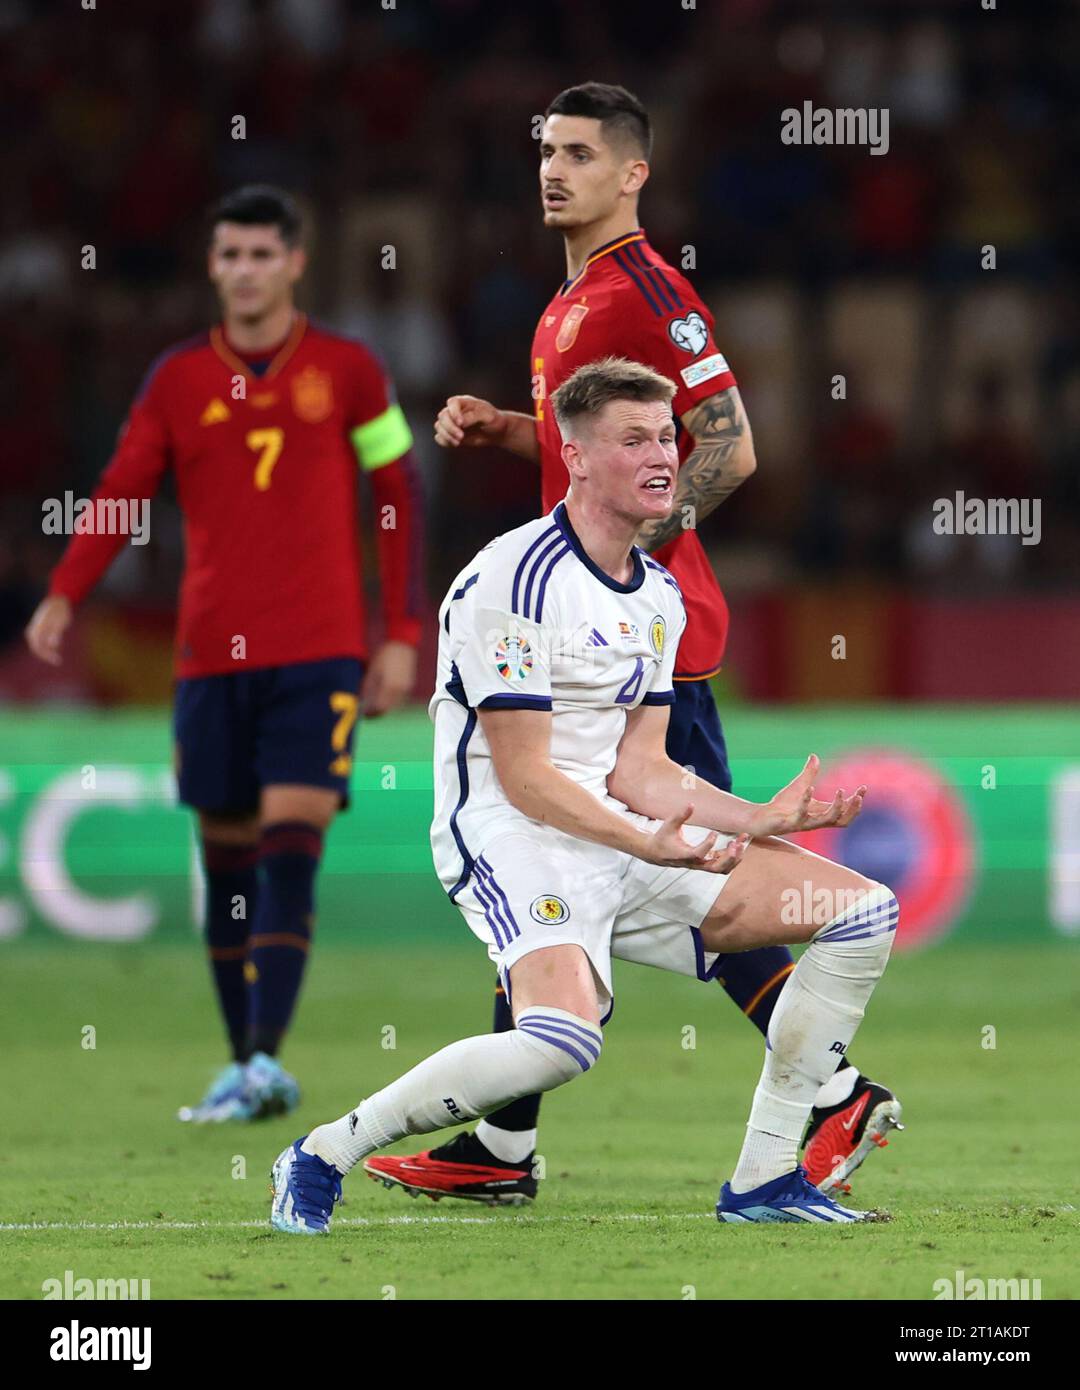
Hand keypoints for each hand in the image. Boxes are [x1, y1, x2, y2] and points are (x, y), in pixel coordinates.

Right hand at [25, 594, 71, 666]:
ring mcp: (35, 629)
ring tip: (57, 656)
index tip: (57, 660)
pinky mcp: (39, 628)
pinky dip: (46, 646)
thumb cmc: (61, 612)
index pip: (38, 647)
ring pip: (38, 645)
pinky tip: (56, 648)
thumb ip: (56, 633)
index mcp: (38, 629)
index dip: (46, 655)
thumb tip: (53, 644)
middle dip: (46, 655)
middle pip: (36, 647)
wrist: (58, 601)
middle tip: (58, 661)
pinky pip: (40, 641)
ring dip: (46, 652)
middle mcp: (33, 629)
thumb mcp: (61, 622)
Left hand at [360, 640, 416, 717]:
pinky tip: (384, 697)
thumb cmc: (384, 656)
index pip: (380, 707)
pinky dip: (391, 700)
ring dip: (385, 706)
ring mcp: (407, 688)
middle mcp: (400, 689)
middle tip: (368, 712)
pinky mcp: (409, 686)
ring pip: (394, 705)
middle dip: (377, 711)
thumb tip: (363, 702)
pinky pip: (399, 698)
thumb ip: (368, 688)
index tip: (364, 714)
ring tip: (374, 705)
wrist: (402, 645)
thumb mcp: (373, 671)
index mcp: (390, 686)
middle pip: (388, 708)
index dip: (372, 713)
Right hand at [434, 395, 506, 448]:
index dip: (454, 413)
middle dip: (450, 427)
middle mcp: (454, 410)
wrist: (496, 432)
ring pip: (439, 426)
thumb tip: (460, 423)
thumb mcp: (487, 415)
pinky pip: (439, 437)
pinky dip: (444, 441)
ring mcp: (451, 422)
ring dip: (446, 435)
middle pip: (442, 416)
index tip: (461, 423)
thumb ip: (473, 416)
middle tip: (461, 437)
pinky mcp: (450, 434)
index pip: (452, 403)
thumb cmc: (493, 419)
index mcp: (463, 402)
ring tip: (459, 442)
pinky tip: (455, 444)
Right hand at [643, 804, 749, 873]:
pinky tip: (738, 844)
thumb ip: (680, 815)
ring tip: (741, 843)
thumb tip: (691, 804)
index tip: (714, 833)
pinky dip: (732, 858)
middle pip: (714, 868)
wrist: (657, 853)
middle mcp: (694, 863)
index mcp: (684, 855)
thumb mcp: (669, 825)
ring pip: (721, 869)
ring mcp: (700, 865)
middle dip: (728, 857)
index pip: (698, 854)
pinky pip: (722, 866)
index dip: (708, 845)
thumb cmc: (663, 839)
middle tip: (736, 843)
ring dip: (733, 859)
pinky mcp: (705, 863)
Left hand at [749, 754, 865, 835]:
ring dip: (836, 808)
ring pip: (827, 820)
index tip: (864, 787)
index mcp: (821, 812)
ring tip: (840, 792)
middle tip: (859, 796)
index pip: (845, 810)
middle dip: (853, 809)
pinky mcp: (791, 823)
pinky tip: (809, 788)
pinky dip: (806, 801)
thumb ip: (809, 773)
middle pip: (843, 821)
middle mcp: (816, 820)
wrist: (762, 817)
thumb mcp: (799, 786)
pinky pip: (801, 814)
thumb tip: (814, 756)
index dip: (856, 800)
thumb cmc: (783, 805)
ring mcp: (805, 823)